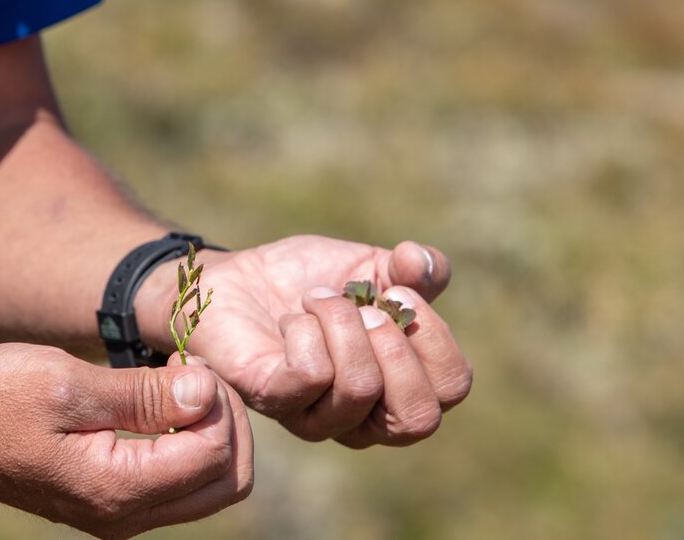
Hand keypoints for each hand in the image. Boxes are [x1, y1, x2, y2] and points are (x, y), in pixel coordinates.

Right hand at [0, 343, 252, 538]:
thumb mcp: (68, 384)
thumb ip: (144, 395)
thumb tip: (207, 394)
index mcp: (118, 490)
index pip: (217, 454)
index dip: (219, 401)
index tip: (183, 359)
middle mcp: (125, 516)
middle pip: (227, 482)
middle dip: (227, 422)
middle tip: (191, 372)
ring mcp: (118, 514)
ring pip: (207, 485)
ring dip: (208, 430)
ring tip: (173, 380)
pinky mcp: (110, 501)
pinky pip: (177, 481)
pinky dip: (185, 440)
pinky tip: (155, 398)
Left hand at [140, 235, 471, 447]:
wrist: (232, 278)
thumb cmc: (304, 280)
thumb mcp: (368, 264)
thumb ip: (412, 270)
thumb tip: (425, 265)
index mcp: (396, 386)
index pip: (451, 388)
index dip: (436, 334)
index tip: (399, 288)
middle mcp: (361, 416)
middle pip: (418, 418)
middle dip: (397, 345)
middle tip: (363, 305)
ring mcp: (315, 416)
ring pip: (361, 389)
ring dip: (342, 322)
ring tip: (316, 298)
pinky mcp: (272, 399)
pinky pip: (311, 376)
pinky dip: (307, 330)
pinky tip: (292, 317)